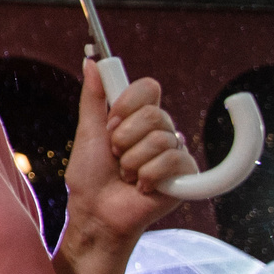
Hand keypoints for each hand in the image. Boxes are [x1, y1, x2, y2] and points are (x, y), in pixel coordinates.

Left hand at [62, 60, 189, 245]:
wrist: (96, 212)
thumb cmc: (89, 177)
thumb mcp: (87, 133)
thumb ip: (93, 98)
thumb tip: (90, 61)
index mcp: (137, 118)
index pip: (149, 88)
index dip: (128, 103)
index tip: (109, 124)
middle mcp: (160, 132)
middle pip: (153, 114)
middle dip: (123, 139)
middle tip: (115, 156)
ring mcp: (174, 152)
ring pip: (160, 139)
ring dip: (132, 162)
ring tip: (126, 176)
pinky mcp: (186, 175)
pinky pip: (173, 160)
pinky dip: (149, 175)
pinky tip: (143, 187)